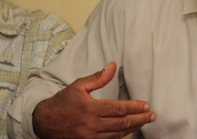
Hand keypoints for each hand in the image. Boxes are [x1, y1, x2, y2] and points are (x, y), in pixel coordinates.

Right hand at [32, 62, 155, 138]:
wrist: (44, 123)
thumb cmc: (62, 102)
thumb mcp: (79, 86)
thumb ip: (98, 77)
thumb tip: (113, 65)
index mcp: (91, 109)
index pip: (119, 108)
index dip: (135, 107)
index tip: (147, 106)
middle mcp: (92, 125)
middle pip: (122, 123)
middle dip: (140, 119)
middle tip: (152, 116)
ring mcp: (90, 137)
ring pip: (117, 134)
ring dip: (133, 128)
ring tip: (144, 122)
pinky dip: (120, 136)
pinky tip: (129, 130)